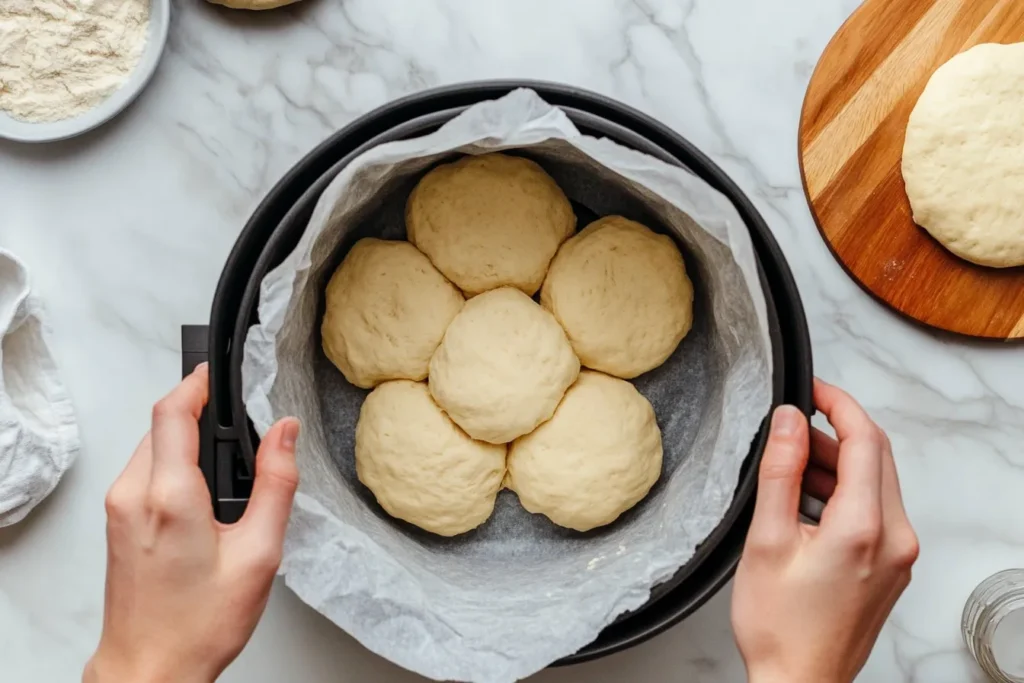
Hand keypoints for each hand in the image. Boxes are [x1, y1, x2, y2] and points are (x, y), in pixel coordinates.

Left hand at [84, 364, 299, 682]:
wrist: (150, 668)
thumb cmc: (199, 624)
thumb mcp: (259, 553)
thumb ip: (276, 483)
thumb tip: (285, 432)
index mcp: (170, 497)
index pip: (173, 412)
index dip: (197, 382)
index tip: (219, 371)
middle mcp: (133, 496)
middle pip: (160, 423)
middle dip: (197, 410)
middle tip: (235, 418)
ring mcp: (118, 509)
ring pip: (150, 445)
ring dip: (183, 436)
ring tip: (225, 457)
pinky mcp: (114, 521)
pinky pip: (142, 469)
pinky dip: (170, 461)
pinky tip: (200, 488)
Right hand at [731, 379, 918, 682]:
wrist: (800, 680)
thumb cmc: (779, 625)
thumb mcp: (766, 539)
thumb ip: (779, 472)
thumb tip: (788, 420)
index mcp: (864, 527)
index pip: (865, 440)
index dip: (839, 404)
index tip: (813, 387)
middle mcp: (894, 537)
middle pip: (876, 457)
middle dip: (836, 429)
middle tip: (794, 419)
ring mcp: (898, 553)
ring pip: (875, 482)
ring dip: (837, 461)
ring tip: (789, 461)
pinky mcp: (891, 565)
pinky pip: (875, 509)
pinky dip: (843, 490)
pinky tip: (805, 497)